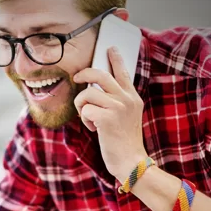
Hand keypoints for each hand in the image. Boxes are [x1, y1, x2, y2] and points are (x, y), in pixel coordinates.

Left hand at [73, 47, 147, 180]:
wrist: (131, 161)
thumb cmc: (124, 140)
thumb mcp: (127, 116)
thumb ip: (118, 101)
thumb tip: (95, 88)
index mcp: (133, 97)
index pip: (123, 72)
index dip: (115, 58)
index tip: (110, 48)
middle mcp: (127, 99)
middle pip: (100, 74)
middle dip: (84, 74)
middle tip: (77, 78)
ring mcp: (118, 107)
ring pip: (88, 93)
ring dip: (82, 105)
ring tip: (88, 117)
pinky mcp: (107, 118)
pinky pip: (85, 109)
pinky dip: (85, 119)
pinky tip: (94, 129)